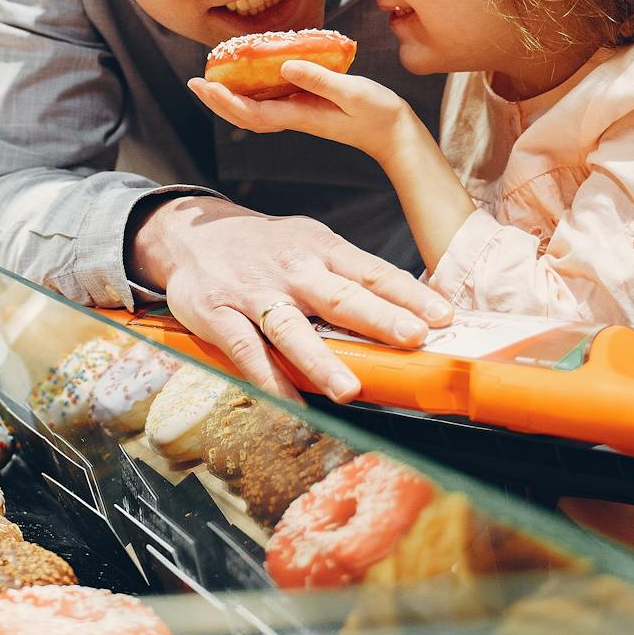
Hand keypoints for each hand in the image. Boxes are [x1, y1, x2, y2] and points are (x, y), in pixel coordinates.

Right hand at [129, 196, 452, 402]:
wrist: (190, 232)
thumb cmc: (263, 247)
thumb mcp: (309, 244)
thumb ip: (348, 275)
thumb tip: (406, 312)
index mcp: (321, 249)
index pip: (372, 272)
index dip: (409, 294)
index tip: (443, 317)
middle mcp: (292, 270)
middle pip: (340, 296)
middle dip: (379, 318)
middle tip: (413, 339)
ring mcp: (253, 292)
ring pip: (291, 328)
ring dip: (321, 360)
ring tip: (349, 390)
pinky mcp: (218, 313)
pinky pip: (246, 350)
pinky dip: (268, 378)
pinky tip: (289, 402)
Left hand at [189, 61, 415, 163]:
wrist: (395, 135)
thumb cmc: (378, 114)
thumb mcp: (353, 92)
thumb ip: (320, 80)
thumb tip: (285, 67)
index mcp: (300, 116)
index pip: (252, 112)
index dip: (224, 100)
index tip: (204, 85)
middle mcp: (293, 117)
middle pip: (245, 114)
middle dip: (217, 100)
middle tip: (194, 82)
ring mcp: (299, 114)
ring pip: (255, 109)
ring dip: (230, 98)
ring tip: (211, 80)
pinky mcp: (307, 107)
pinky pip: (271, 101)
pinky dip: (252, 92)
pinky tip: (247, 78)